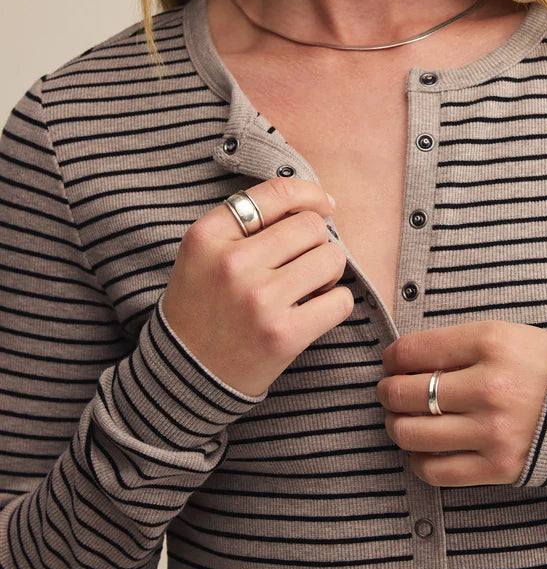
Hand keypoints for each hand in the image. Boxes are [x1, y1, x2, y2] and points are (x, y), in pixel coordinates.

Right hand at [161, 177, 352, 399]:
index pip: (277, 193)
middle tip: (304, 264)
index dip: (311, 194)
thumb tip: (317, 204)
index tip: (324, 206)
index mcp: (207, 237)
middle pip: (311, 226)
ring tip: (308, 288)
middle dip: (317, 242)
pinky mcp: (283, 334)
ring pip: (331, 257)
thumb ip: (247, 225)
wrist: (185, 375)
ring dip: (329, 271)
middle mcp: (231, 264)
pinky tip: (314, 311)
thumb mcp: (204, 255)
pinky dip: (335, 303)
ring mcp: (258, 300)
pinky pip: (340, 300)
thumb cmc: (203, 308)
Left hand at [377, 320, 546, 485]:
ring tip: (402, 420)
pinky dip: (418, 461)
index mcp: (489, 343)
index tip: (392, 363)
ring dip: (396, 426)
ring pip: (412, 434)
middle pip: (405, 393)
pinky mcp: (498, 466)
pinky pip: (435, 471)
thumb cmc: (543, 367)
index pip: (412, 351)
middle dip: (387, 392)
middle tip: (390, 392)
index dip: (391, 358)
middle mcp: (488, 387)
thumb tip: (402, 360)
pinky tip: (424, 450)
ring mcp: (493, 430)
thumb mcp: (504, 335)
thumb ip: (455, 344)